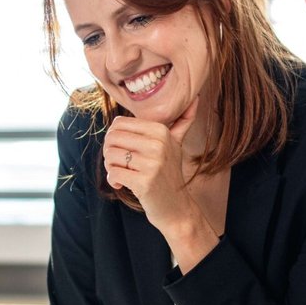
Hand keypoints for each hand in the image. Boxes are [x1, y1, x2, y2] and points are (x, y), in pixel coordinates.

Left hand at [104, 100, 216, 267]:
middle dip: (109, 152)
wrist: (176, 207)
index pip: (119, 123)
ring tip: (122, 173)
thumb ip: (182, 121)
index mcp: (161, 131)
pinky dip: (113, 180)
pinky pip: (113, 173)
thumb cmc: (170, 173)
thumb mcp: (176, 144)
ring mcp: (152, 163)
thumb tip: (196, 97)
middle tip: (119, 163)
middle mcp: (158, 144)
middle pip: (111, 138)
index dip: (114, 137)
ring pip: (110, 155)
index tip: (123, 149)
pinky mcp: (144, 182)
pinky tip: (122, 184)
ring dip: (111, 166)